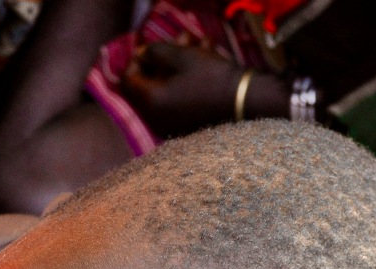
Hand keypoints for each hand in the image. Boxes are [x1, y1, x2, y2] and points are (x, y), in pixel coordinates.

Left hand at [122, 43, 288, 136]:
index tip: (151, 44)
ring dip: (180, 62)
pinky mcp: (188, 124)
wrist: (247, 103)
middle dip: (164, 56)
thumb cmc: (211, 77)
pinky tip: (206, 57)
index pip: (128, 80)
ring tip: (199, 42)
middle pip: (150, 82)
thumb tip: (141, 55)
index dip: (136, 58)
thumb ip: (155, 51)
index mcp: (150, 102)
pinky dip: (188, 79)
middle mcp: (156, 118)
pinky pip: (180, 98)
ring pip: (168, 87)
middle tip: (181, 37)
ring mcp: (172, 124)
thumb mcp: (181, 55)